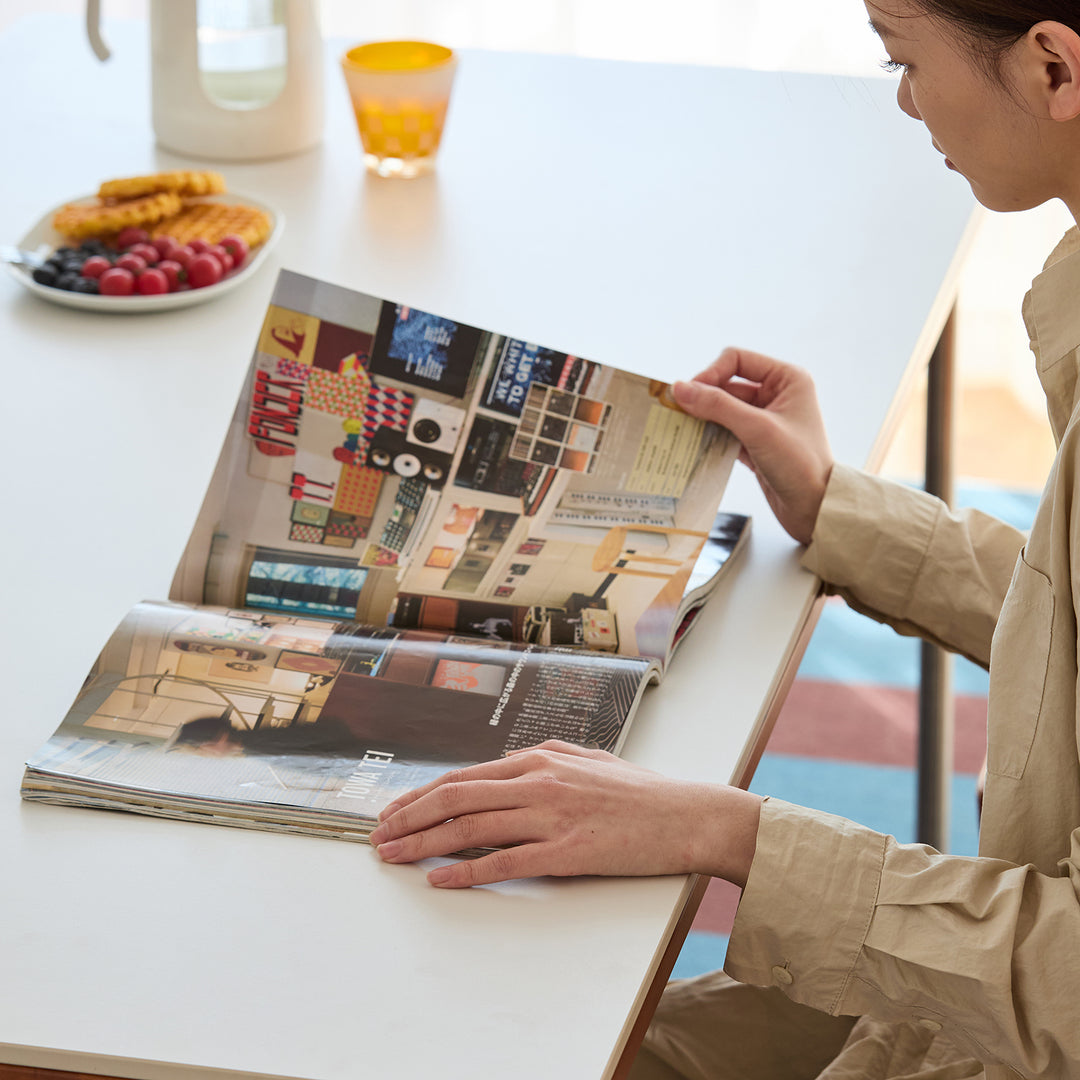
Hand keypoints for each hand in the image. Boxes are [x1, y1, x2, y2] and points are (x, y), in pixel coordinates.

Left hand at [368, 740, 761, 888]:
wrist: (687, 814)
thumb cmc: (640, 792)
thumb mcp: (586, 762)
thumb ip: (543, 765)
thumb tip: (504, 775)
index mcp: (540, 758)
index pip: (465, 776)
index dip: (422, 794)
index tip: (395, 810)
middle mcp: (539, 781)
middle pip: (456, 797)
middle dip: (409, 817)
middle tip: (378, 836)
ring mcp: (551, 815)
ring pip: (471, 827)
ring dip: (424, 843)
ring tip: (394, 856)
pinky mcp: (567, 850)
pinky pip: (505, 861)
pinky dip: (467, 870)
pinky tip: (441, 879)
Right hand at [673, 347, 833, 544]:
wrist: (815, 509)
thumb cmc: (800, 465)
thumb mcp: (758, 429)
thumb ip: (717, 406)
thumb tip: (679, 388)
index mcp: (787, 379)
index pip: (737, 360)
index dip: (711, 373)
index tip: (689, 395)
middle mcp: (776, 394)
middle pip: (726, 385)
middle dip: (703, 398)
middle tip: (678, 414)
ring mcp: (764, 419)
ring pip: (722, 409)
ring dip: (703, 418)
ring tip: (682, 429)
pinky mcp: (755, 442)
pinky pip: (724, 430)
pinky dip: (709, 436)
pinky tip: (695, 444)